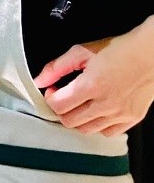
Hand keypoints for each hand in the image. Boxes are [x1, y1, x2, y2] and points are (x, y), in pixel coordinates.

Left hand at [38, 32, 153, 136]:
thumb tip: (39, 80)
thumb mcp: (82, 51)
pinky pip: (108, 132)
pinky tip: (97, 111)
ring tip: (80, 103)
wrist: (151, 54)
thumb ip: (57, 67)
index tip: (53, 89)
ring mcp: (120, 114)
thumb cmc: (120, 50)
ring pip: (87, 130)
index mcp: (91, 86)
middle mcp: (106, 104)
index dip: (50, 97)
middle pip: (70, 121)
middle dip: (61, 109)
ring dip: (78, 118)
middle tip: (64, 96)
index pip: (58, 106)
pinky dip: (98, 125)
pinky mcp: (132, 118)